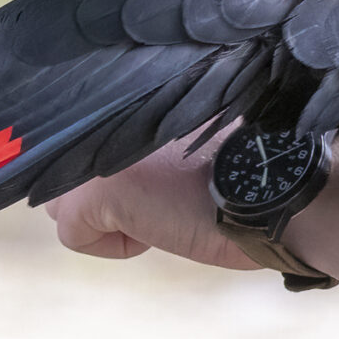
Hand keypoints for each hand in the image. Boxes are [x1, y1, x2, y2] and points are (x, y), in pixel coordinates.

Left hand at [45, 127, 260, 270]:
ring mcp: (93, 150)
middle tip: (163, 196)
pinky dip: (116, 246)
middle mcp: (102, 113)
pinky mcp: (93, 191)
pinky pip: (74, 236)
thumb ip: (148, 133)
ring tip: (164, 208)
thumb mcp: (191, 135)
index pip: (82, 135)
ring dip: (108, 217)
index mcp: (128, 92)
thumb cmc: (250, 164)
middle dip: (103, 196)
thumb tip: (124, 159)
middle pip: (63, 171)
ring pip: (63, 204)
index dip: (113, 169)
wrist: (275, 183)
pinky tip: (162, 224)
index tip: (155, 179)